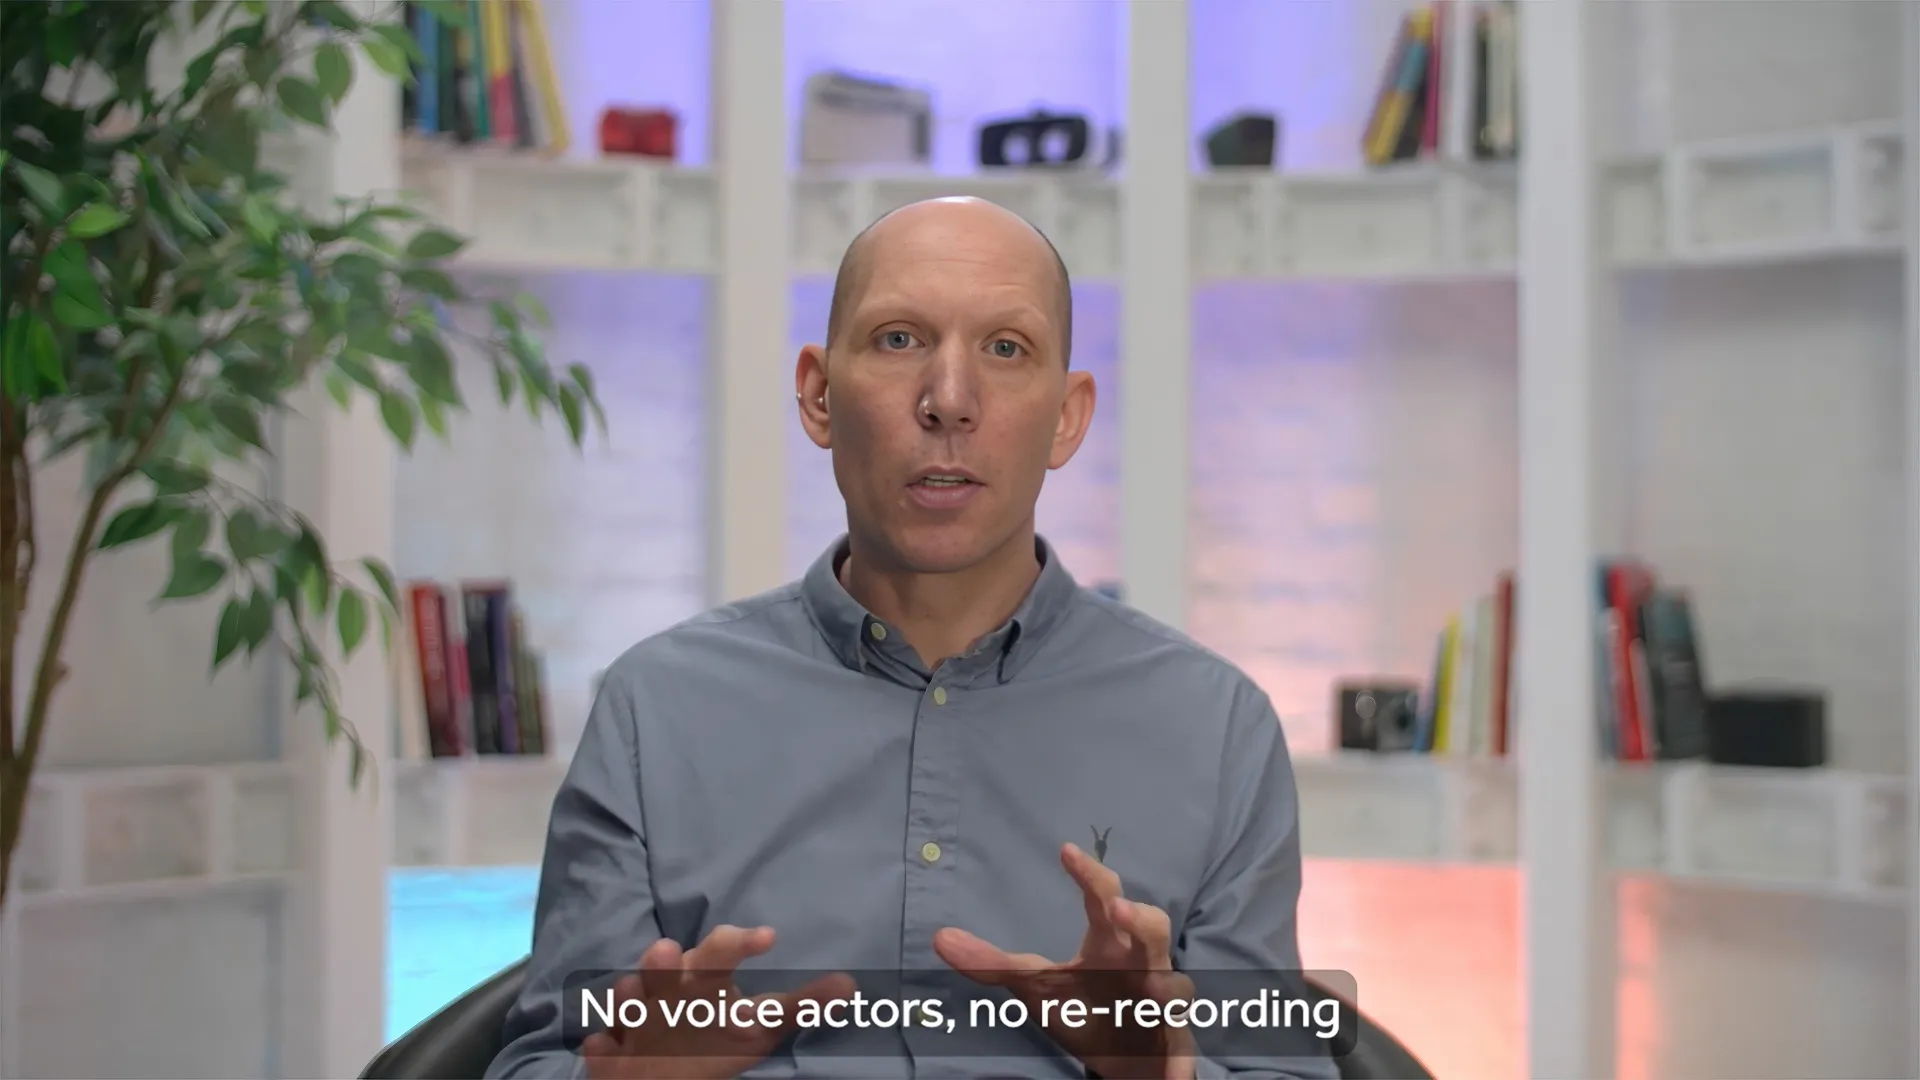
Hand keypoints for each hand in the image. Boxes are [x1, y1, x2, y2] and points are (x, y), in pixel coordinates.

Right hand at [580, 924, 855, 1079]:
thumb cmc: (712, 1036)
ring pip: (627, 1003)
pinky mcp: (611, 1055)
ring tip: (628, 990)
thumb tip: (850, 986)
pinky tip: (602, 1047)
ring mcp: (634, 1022)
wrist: (654, 1070)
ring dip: (627, 998)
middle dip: (664, 962)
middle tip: (668, 950)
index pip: (721, 953)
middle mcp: (667, 993)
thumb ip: (800, 1005)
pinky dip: (603, 1049)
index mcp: (705, 980)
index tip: (768, 937)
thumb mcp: (759, 1024)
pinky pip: (603, 1051)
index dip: (739, 943)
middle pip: (665, 971)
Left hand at [933, 843, 1197, 1079]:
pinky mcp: (1171, 1046)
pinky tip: (1176, 1077)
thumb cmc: (1081, 1009)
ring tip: (1152, 991)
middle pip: (1153, 930)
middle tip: (1119, 909)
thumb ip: (992, 963)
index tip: (1065, 851)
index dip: (1089, 874)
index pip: (1102, 898)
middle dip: (1141, 919)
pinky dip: (1180, 1064)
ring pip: (1177, 988)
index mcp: (1108, 943)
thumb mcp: (1034, 986)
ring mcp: (1161, 1005)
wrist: (1116, 1061)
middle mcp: (1142, 965)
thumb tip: (938, 938)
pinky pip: (1180, 1053)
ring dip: (1167, 988)